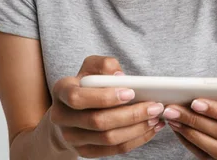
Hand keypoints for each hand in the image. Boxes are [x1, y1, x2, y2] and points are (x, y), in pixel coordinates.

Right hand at [50, 56, 165, 157]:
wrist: (70, 111)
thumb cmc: (85, 84)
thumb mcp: (91, 67)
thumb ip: (104, 65)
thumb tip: (120, 77)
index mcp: (61, 91)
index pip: (78, 98)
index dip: (105, 97)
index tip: (131, 92)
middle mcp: (61, 117)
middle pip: (97, 121)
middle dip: (131, 115)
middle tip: (154, 106)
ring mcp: (71, 138)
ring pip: (108, 138)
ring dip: (137, 129)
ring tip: (156, 118)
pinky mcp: (84, 151)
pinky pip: (113, 150)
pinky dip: (135, 140)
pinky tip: (149, 129)